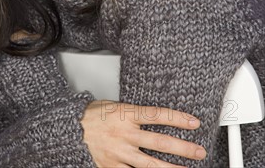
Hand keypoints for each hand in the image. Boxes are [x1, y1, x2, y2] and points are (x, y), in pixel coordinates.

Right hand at [80, 100, 206, 167]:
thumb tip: (154, 118)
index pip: (157, 115)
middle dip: (182, 148)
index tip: (193, 122)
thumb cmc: (91, 115)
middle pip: (159, 142)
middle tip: (198, 151)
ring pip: (150, 164)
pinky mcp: (112, 167)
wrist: (69, 129)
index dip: (177, 118)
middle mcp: (125, 134)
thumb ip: (133, 113)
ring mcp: (119, 152)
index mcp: (125, 114)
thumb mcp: (114, 106)